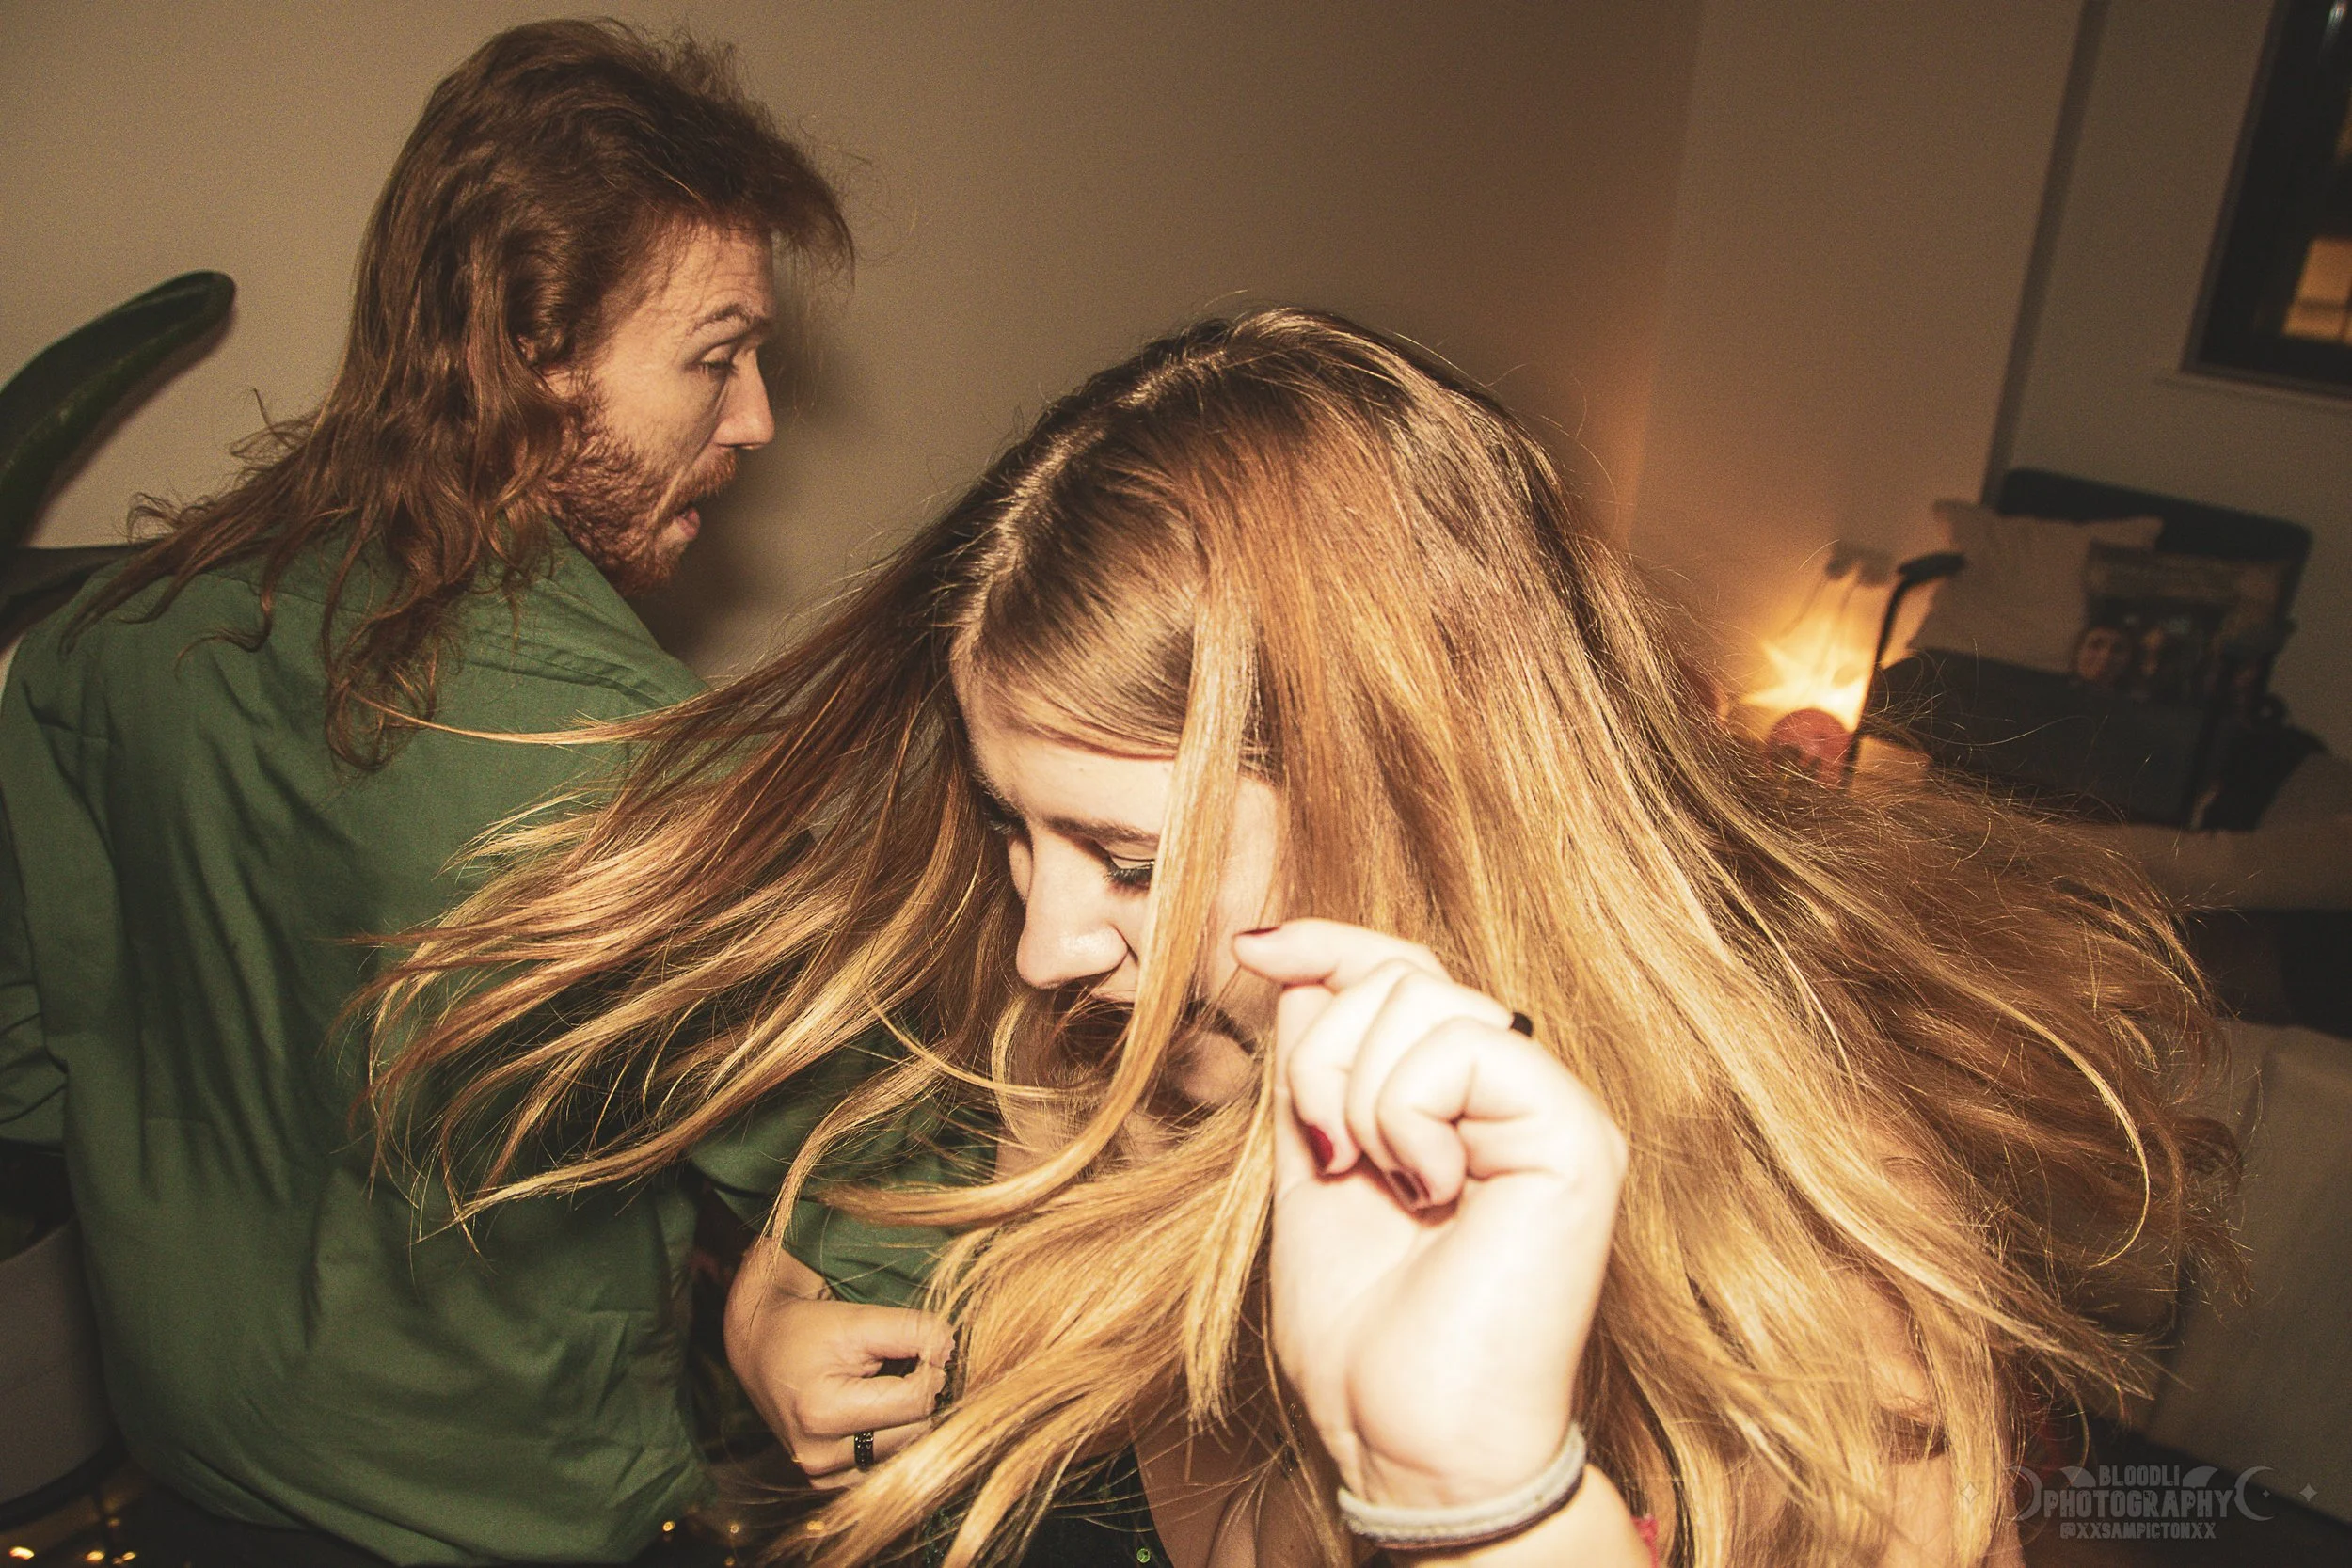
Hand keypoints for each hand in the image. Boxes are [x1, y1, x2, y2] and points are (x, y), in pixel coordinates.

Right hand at [724, 1239, 952, 1487]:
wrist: (761, 1348)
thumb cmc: (808, 1330)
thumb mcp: (859, 1318)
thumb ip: (912, 1330)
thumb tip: (952, 1352)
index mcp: (823, 1413)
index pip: (918, 1401)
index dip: (932, 1369)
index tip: (924, 1347)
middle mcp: (819, 1456)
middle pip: (915, 1431)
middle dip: (923, 1396)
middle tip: (907, 1366)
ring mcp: (820, 1476)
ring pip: (906, 1452)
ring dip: (909, 1420)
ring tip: (887, 1387)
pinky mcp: (824, 1484)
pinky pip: (885, 1465)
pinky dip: (891, 1438)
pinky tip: (877, 1414)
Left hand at [1237, 920, 1626, 1511]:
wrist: (1405, 1439)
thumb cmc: (1362, 1334)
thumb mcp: (1312, 1170)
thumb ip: (1314, 1072)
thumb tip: (1299, 971)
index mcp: (1466, 1100)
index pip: (1406, 970)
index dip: (1330, 944)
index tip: (1251, 947)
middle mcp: (1520, 1093)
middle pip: (1401, 973)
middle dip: (1322, 1053)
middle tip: (1327, 1153)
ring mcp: (1555, 1110)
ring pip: (1421, 999)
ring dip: (1357, 1094)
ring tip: (1379, 1182)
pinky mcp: (1575, 1137)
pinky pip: (1460, 1049)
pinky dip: (1407, 1119)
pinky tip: (1427, 1194)